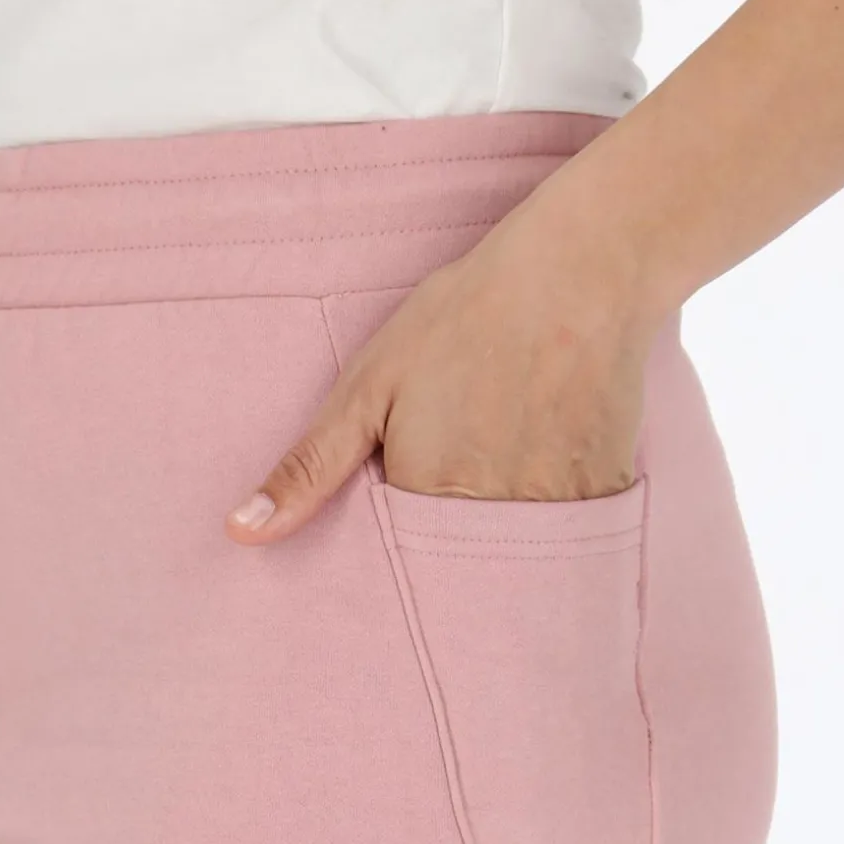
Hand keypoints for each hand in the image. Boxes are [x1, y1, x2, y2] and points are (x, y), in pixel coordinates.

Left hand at [225, 195, 662, 541]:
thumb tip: (242, 533)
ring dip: (498, 535)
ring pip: (510, 559)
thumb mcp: (367, 387)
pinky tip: (544, 452)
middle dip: (446, 550)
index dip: (394, 543)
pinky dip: (550, 513)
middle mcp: (489, 520)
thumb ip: (309, 469)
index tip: (402, 503)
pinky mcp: (602, 498)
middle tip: (460, 465)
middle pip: (454, 572)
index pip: (395, 567)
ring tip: (503, 456)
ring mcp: (552, 513)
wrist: (579, 271)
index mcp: (422, 498)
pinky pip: (565, 536)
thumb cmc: (462, 320)